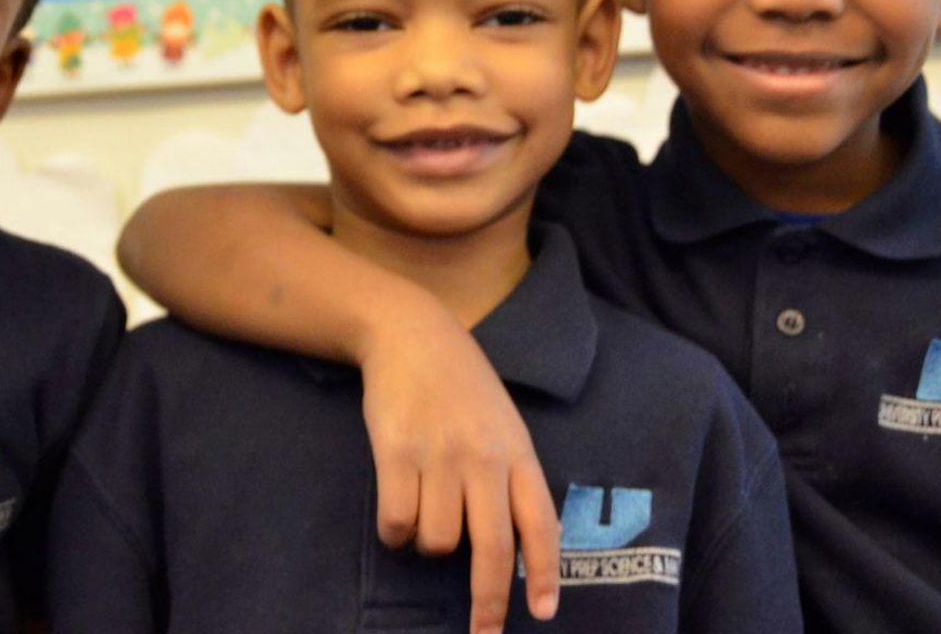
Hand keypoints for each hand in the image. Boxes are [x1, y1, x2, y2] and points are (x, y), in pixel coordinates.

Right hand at [358, 302, 559, 632]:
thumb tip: (517, 550)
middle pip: (490, 549)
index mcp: (518, 453)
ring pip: (437, 542)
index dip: (544, 574)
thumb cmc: (463, 388)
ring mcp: (440, 456)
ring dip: (429, 545)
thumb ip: (512, 479)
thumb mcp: (503, 426)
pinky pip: (398, 523)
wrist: (412, 335)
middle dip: (488, 603)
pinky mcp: (396, 453)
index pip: (540, 524)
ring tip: (426, 514)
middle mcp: (483, 458)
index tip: (542, 614)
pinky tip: (398, 510)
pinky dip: (395, 531)